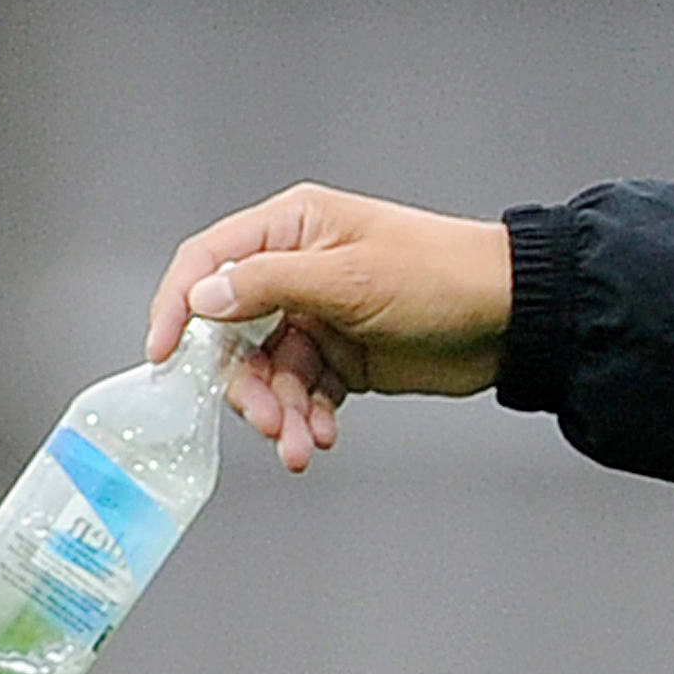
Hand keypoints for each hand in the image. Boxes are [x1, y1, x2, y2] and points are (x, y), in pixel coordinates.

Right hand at [147, 184, 519, 471]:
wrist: (511, 318)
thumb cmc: (440, 276)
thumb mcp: (350, 277)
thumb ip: (271, 286)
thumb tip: (202, 299)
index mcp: (291, 228)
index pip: (208, 263)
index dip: (176, 307)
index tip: (162, 355)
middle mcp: (296, 270)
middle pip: (232, 333)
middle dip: (244, 384)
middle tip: (268, 421)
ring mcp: (318, 316)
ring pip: (269, 372)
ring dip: (279, 413)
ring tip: (302, 445)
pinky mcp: (342, 358)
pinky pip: (304, 393)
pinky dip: (307, 418)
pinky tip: (323, 437)